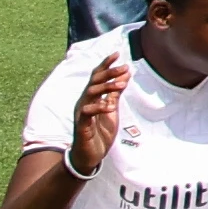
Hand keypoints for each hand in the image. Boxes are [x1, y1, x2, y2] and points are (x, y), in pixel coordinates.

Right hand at [67, 55, 125, 176]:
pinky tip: (110, 106)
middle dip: (109, 72)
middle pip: (94, 81)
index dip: (106, 64)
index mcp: (91, 97)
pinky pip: (87, 112)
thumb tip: (126, 74)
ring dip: (106, 87)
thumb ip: (115, 93)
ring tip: (121, 84)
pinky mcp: (81, 125)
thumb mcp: (111, 109)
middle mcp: (84, 101)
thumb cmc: (99, 131)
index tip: (117, 53)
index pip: (97, 76)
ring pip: (90, 93)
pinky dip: (98, 107)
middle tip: (124, 67)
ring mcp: (82, 112)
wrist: (90, 155)